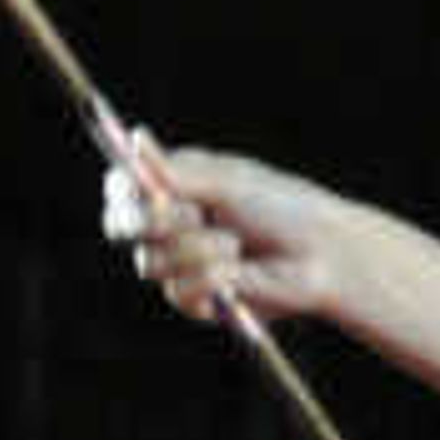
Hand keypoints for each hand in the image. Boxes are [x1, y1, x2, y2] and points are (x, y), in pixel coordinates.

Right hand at [100, 134, 345, 325]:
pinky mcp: (194, 300)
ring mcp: (176, 265)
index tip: (139, 186)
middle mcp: (165, 227)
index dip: (121, 190)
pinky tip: (240, 270)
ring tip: (236, 242)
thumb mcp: (230, 183)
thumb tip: (136, 140)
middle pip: (119, 227)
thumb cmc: (280, 207)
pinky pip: (180, 290)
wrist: (320, 254)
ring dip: (197, 248)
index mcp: (170, 189)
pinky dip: (212, 277)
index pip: (120, 189)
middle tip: (185, 212)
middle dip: (148, 220)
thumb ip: (180, 172)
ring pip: (150, 261)